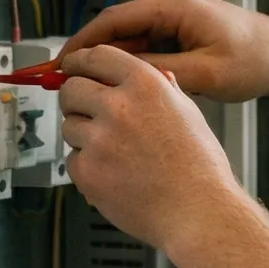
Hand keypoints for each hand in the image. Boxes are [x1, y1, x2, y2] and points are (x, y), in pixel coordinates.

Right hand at [58, 0, 268, 103]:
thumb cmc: (255, 60)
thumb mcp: (204, 74)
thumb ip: (159, 73)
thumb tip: (117, 78)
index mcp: (174, 6)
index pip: (112, 21)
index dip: (81, 44)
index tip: (60, 66)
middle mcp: (171, 5)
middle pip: (117, 31)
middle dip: (92, 58)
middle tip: (68, 86)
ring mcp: (176, 17)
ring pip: (131, 42)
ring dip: (114, 66)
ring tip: (95, 94)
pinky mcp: (181, 31)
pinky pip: (148, 47)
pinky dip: (134, 67)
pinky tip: (126, 91)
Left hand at [58, 45, 245, 251]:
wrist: (198, 211)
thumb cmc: (200, 168)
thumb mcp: (188, 113)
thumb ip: (162, 89)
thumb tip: (152, 76)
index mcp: (146, 85)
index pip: (96, 56)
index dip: (80, 61)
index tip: (72, 67)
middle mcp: (119, 107)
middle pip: (71, 89)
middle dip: (75, 99)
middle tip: (86, 111)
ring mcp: (100, 140)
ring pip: (69, 125)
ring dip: (83, 134)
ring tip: (113, 151)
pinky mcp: (88, 172)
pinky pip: (73, 159)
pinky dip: (87, 166)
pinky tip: (113, 173)